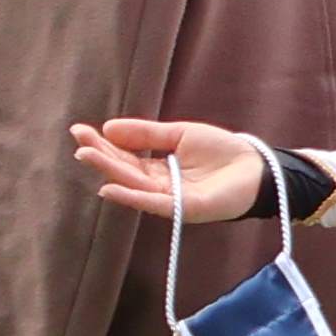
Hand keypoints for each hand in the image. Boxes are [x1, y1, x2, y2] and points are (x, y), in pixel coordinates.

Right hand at [74, 117, 278, 223]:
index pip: (124, 156)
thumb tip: (108, 127)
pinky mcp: (184, 209)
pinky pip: (153, 203)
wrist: (256, 167)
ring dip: (109, 173)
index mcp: (156, 167)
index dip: (103, 144)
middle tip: (79, 142)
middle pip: (124, 171)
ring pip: (134, 185)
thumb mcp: (179, 134)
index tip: (79, 130)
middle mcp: (158, 185)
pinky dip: (131, 196)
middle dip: (100, 156)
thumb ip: (147, 133)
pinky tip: (109, 189)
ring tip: (86, 156)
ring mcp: (170, 199)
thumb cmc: (221, 151)